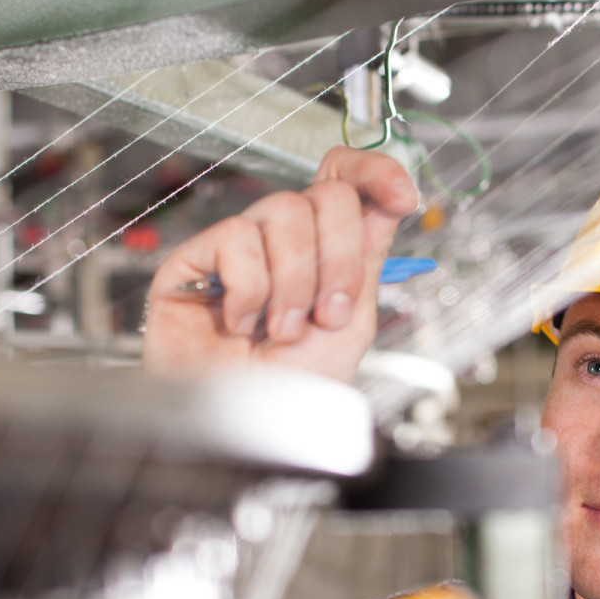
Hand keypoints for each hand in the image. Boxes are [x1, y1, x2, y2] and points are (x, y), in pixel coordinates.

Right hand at [141, 146, 419, 382]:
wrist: (244, 426)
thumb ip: (367, 254)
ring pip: (283, 211)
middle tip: (326, 314)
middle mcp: (284, 242)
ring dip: (293, 282)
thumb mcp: (352, 321)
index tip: (404, 197)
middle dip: (337, 259)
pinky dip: (248, 289)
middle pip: (325, 195)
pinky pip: (236, 237)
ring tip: (280, 330)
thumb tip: (391, 197)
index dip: (376, 173)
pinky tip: (239, 324)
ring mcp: (239, 247)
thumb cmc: (292, 389)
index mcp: (324, 251)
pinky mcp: (195, 258)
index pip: (346, 182)